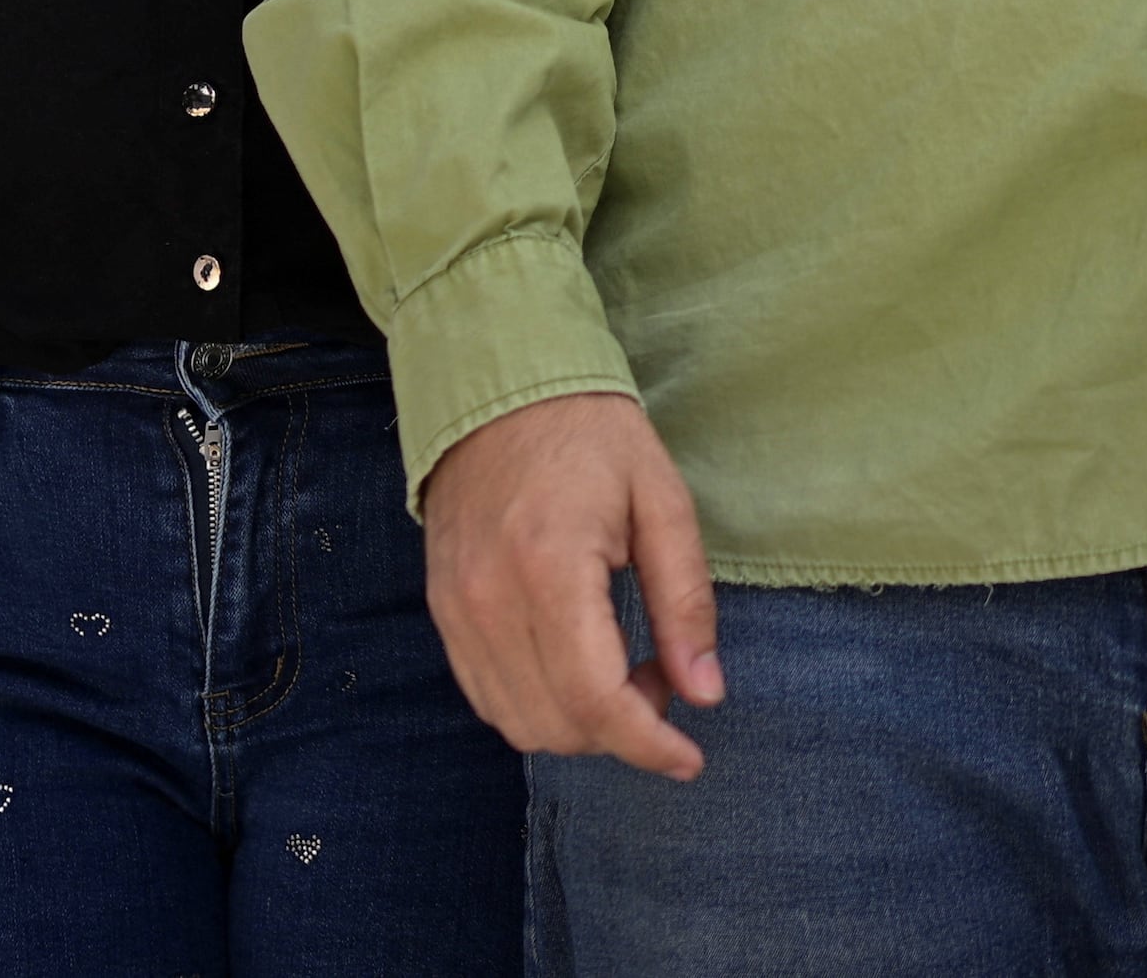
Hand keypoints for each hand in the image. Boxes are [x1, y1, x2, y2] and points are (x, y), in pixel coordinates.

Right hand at [419, 388, 723, 778]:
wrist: (497, 386)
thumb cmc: (591, 434)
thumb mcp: (662, 502)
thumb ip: (685, 603)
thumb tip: (705, 694)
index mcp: (550, 568)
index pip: (596, 702)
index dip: (649, 747)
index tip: (690, 760)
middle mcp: (489, 601)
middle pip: (557, 725)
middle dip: (623, 729)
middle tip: (662, 675)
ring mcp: (456, 610)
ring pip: (518, 723)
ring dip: (580, 724)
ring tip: (622, 667)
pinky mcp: (442, 611)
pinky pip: (487, 696)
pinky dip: (539, 704)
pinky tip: (576, 663)